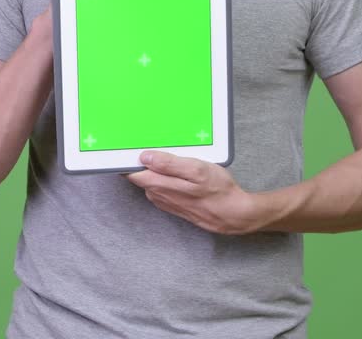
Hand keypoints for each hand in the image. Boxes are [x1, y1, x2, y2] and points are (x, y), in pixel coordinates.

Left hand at [127, 151, 266, 234]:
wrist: (233, 214)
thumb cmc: (218, 190)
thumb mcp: (196, 170)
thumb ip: (168, 164)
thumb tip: (145, 157)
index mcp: (158, 185)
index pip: (129, 172)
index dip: (127, 159)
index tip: (129, 146)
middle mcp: (156, 195)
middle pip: (138, 174)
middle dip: (142, 161)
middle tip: (156, 146)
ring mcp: (163, 200)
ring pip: (151, 180)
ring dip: (155, 169)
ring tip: (171, 157)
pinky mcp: (172, 203)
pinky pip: (161, 187)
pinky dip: (164, 178)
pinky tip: (179, 172)